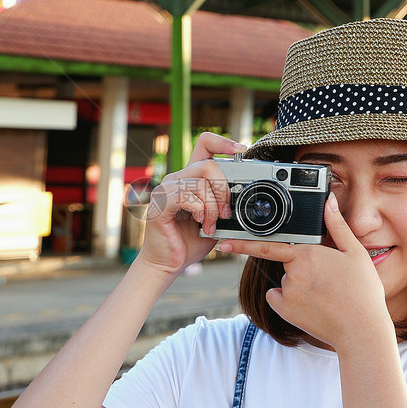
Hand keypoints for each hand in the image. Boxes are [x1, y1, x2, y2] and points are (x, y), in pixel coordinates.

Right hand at [136, 132, 245, 277]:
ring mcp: (166, 189)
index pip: (205, 144)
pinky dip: (200, 211)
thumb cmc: (189, 242)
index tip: (242, 150)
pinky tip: (200, 223)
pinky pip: (187, 196)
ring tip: (211, 225)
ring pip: (200, 183)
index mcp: (190, 178)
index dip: (224, 143)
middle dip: (224, 191)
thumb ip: (225, 204)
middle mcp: (176, 179)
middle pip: (209, 165)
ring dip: (213, 208)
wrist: (168, 264)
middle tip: (225, 213)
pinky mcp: (161, 203)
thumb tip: (246, 195)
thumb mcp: (215, 219)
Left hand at [218, 193, 389, 348]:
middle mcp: (292, 273)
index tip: (224, 243)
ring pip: (285, 282)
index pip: (269, 245)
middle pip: (287, 264)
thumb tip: (329, 201)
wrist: (362, 330)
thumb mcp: (354, 253)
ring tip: (326, 295)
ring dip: (298, 285)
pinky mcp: (285, 311)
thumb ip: (337, 225)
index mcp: (307, 255)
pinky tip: (311, 306)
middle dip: (301, 268)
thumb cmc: (363, 291)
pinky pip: (278, 299)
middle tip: (327, 280)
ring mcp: (287, 294)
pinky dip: (288, 301)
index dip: (244, 243)